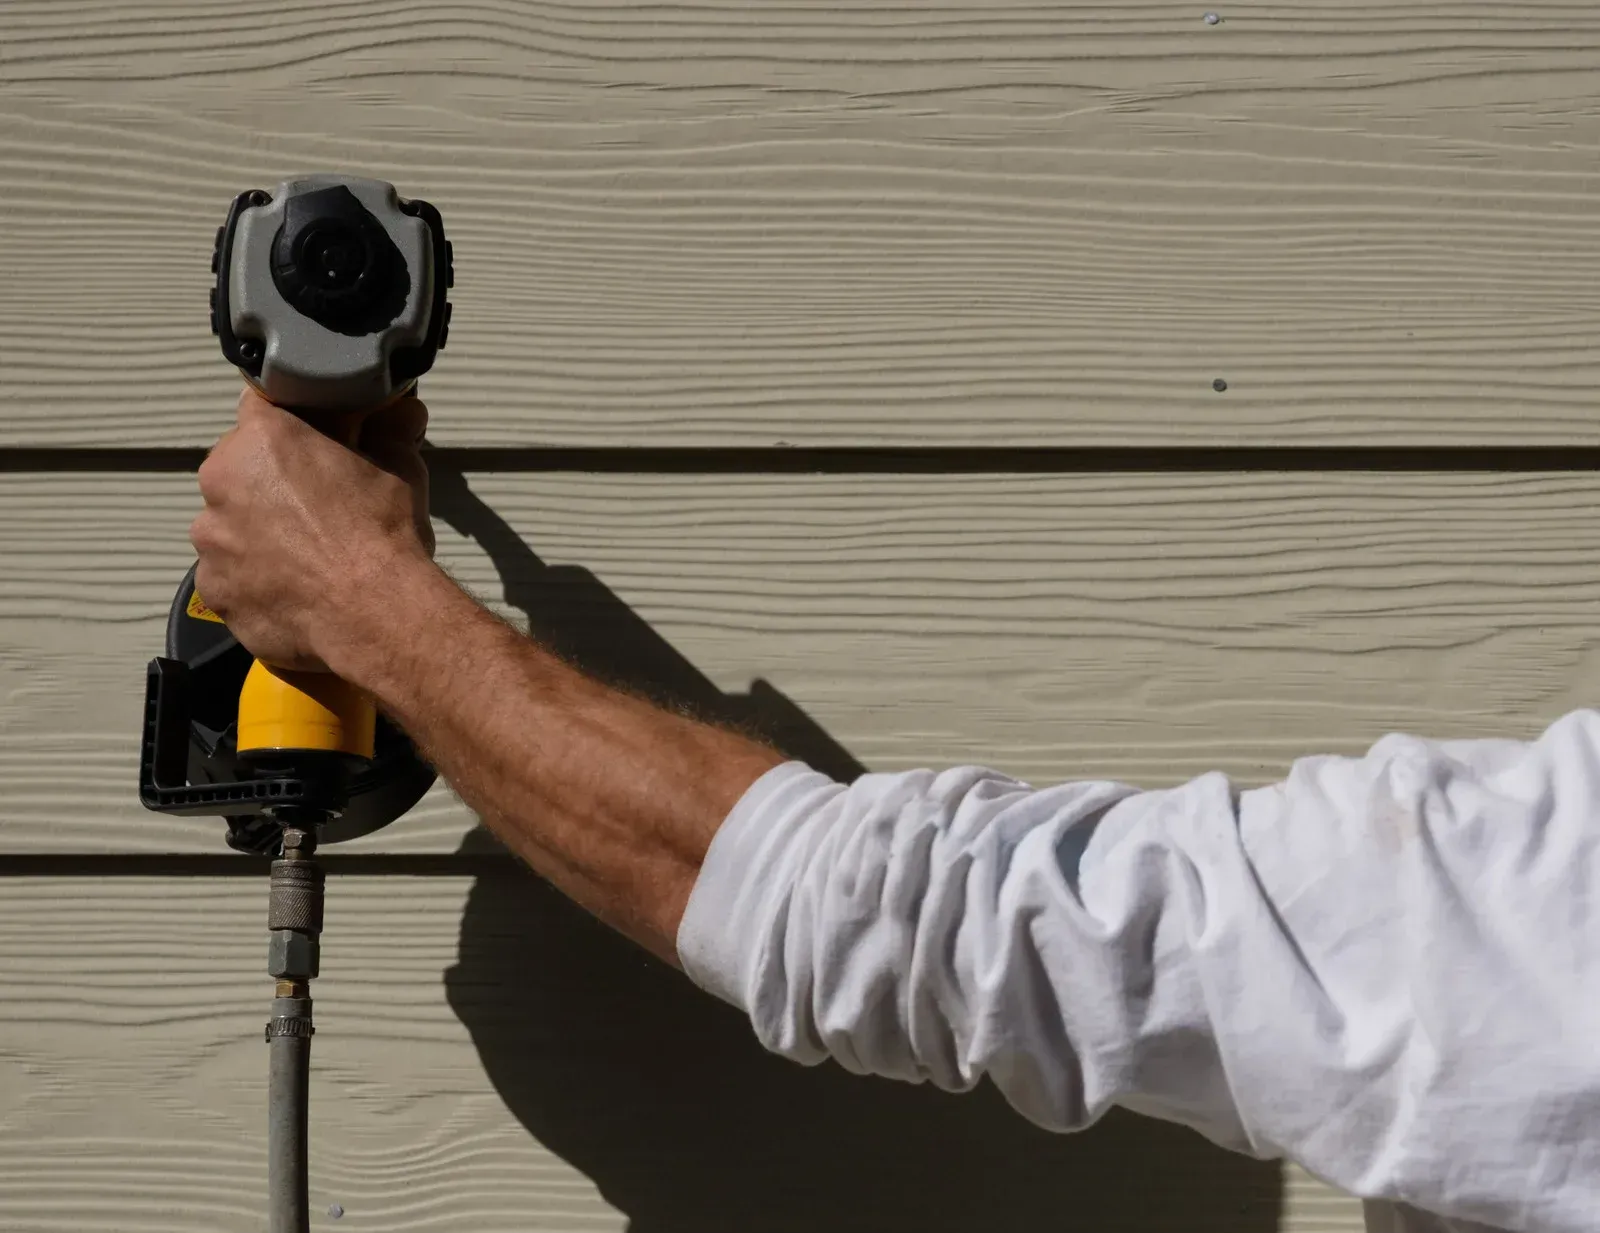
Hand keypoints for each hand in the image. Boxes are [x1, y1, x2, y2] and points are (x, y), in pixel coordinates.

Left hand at [191, 386, 436, 671]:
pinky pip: (229, 576)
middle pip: (239, 469)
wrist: (376, 614)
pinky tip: (295, 590)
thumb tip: (402, 411)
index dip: (291, 426)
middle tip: (317, 507)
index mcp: (263, 437)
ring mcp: (211, 539)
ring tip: (307, 557)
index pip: (263, 406)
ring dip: (258, 534)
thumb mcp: (400, 467)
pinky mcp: (212, 590)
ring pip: (229, 525)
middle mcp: (222, 480)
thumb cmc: (382, 535)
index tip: (312, 446)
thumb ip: (389, 432)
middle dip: (270, 484)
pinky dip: (255, 581)